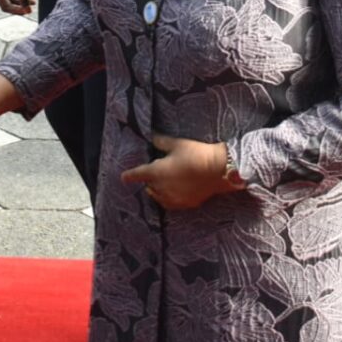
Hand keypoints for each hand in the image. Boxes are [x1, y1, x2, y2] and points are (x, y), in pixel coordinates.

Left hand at [120, 134, 240, 209]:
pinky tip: (174, 193)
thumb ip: (162, 142)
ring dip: (157, 190)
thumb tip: (153, 138)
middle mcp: (162, 188)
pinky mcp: (185, 204)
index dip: (129, 176)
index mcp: (156, 172)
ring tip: (163, 183)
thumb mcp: (178, 144)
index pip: (137, 174)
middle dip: (148, 180)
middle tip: (156, 171)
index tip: (123, 177)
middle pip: (148, 186)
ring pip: (158, 197)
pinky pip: (171, 203)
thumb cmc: (196, 154)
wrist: (218, 170)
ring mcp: (173, 198)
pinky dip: (168, 198)